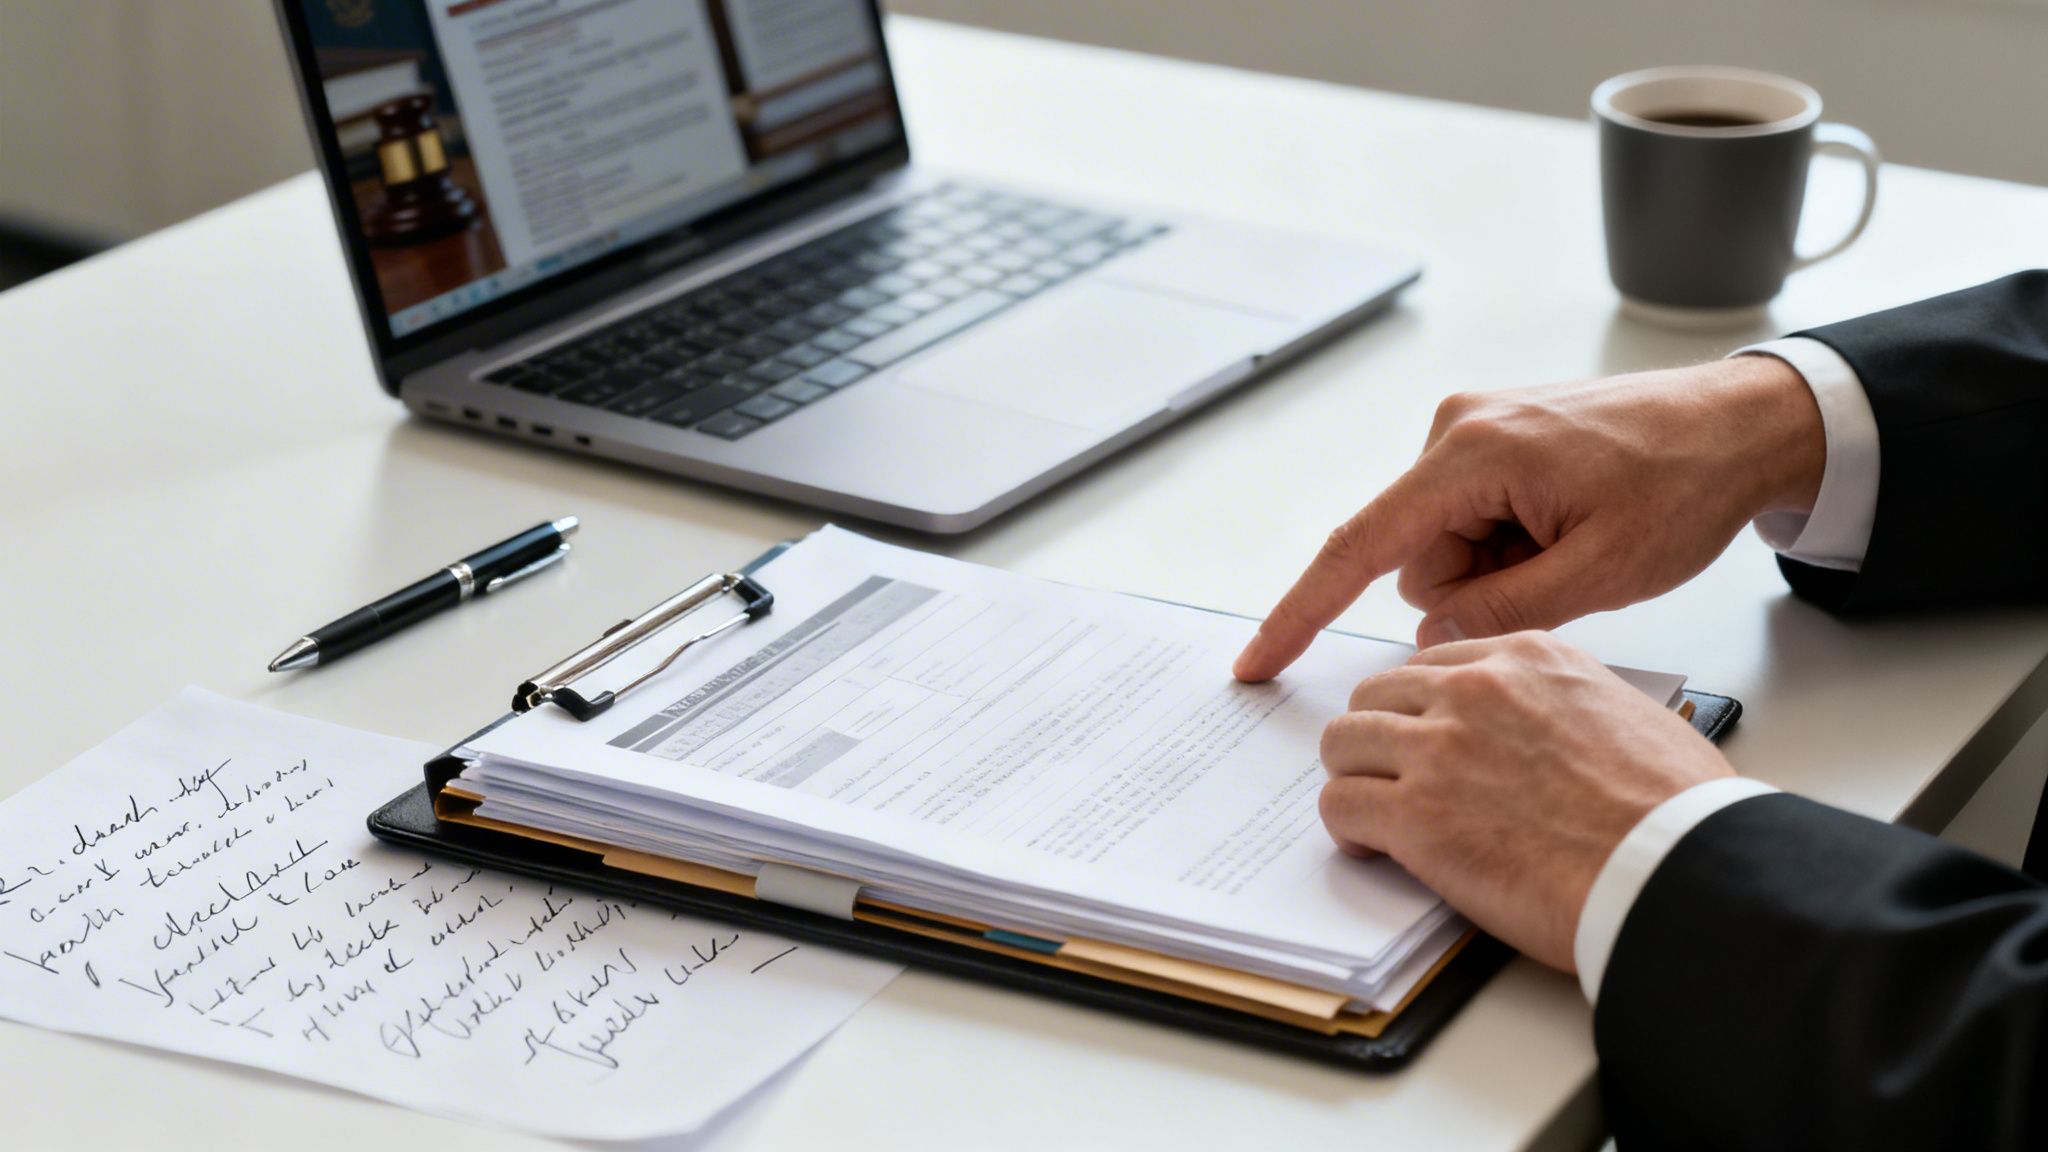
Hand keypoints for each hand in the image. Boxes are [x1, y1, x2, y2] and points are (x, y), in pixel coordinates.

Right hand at [1234, 356, 1824, 679]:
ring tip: (1576, 542)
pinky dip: (1512, 544)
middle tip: (1565, 570)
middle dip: (1476, 588)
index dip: (1303, 612)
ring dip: (1501, 568)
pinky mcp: (1490, 437)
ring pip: (1445, 547)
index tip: (1257, 662)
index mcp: (1472, 455)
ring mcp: (1471, 428)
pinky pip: (1470, 520)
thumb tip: (1432, 638)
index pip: (1360, 548)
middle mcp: (1456, 430)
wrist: (1741, 424)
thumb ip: (1500, 614)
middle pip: (1416, 559)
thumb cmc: (1684, 486)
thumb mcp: (1599, 573)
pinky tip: (1570, 525)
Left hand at [1319, 632, 1733, 971]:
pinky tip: (1376, 847)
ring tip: (1380, 815)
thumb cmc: (1674, 809)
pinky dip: (1349, 828)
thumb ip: (1561, 701)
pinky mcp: (1418, 815)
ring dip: (1357, 778)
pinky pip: (1340, 803)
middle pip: (1376, 695)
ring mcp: (1439, 749)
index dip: (1422, 709)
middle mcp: (1474, 690)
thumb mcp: (1626, 711)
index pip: (1433, 664)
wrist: (1676, 868)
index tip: (1426, 740)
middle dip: (1379, 738)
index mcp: (1527, 657)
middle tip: (1395, 780)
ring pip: (1344, 742)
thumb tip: (1540, 726)